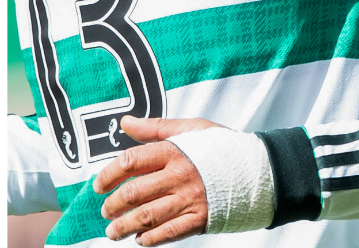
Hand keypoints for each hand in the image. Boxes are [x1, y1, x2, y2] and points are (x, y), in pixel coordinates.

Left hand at [94, 116, 218, 245]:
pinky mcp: (200, 219)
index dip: (109, 174)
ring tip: (112, 231)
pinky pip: (169, 232)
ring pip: (148, 216)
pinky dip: (151, 239)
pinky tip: (140, 240)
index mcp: (173, 151)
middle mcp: (179, 176)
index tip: (99, 185)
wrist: (260, 170)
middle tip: (105, 211)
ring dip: (125, 226)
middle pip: (135, 193)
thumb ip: (155, 127)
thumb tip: (125, 122)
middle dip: (113, 204)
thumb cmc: (223, 148)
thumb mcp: (191, 129)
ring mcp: (189, 199)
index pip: (131, 162)